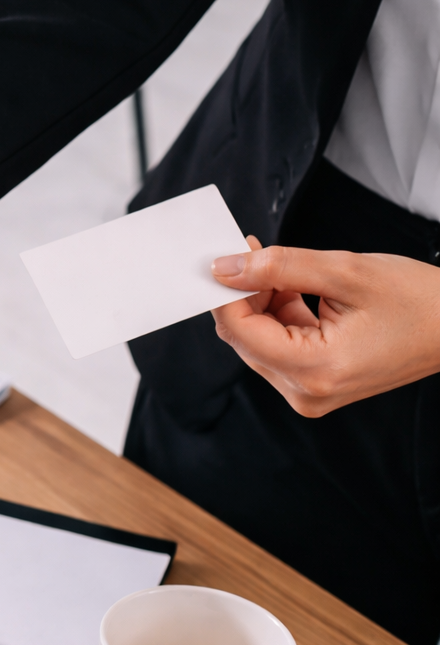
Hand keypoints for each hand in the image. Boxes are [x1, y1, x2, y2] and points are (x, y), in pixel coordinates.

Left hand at [210, 235, 439, 415]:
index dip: (223, 290)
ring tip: (289, 271)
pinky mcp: (316, 384)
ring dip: (262, 301)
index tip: (223, 255)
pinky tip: (297, 289)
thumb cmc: (420, 300)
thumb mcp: (345, 271)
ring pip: (257, 340)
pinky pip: (278, 345)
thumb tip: (225, 267)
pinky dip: (279, 314)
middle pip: (244, 337)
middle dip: (243, 292)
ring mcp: (311, 392)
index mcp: (315, 370)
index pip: (239, 331)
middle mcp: (307, 391)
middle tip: (254, 251)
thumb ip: (278, 267)